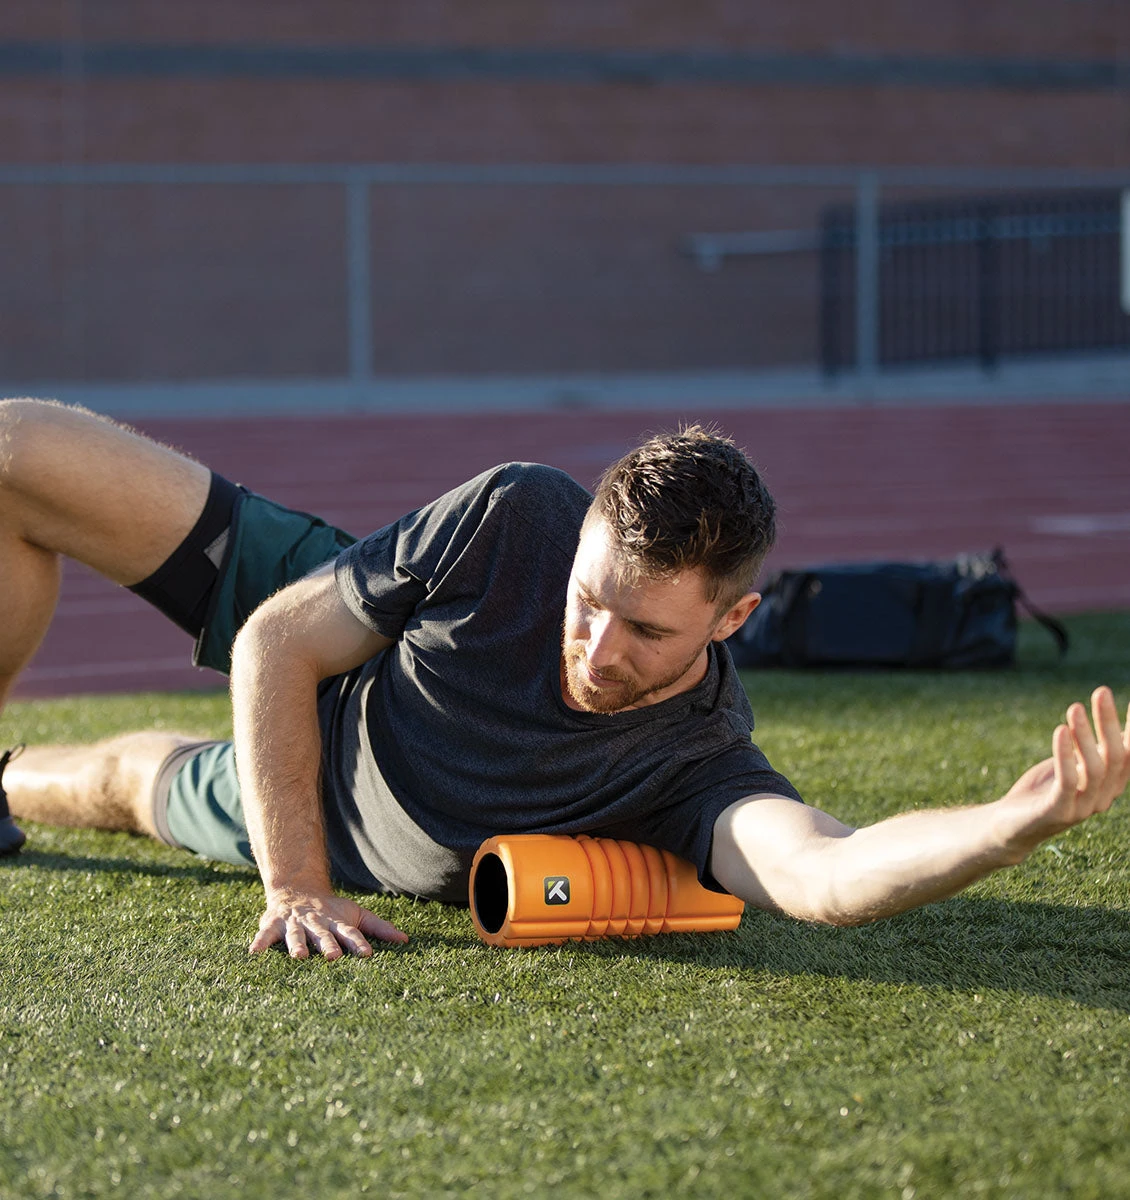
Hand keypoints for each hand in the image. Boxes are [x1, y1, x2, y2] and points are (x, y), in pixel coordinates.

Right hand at [250, 889, 408, 959]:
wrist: (298, 891)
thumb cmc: (332, 911)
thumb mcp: (356, 916)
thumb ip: (379, 928)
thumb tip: (406, 940)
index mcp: (337, 923)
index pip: (350, 934)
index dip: (358, 943)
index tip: (367, 955)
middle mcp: (316, 924)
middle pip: (323, 936)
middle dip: (328, 945)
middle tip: (333, 957)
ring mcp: (295, 924)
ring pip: (296, 936)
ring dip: (297, 945)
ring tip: (299, 957)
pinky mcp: (274, 925)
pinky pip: (265, 935)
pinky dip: (260, 943)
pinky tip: (253, 954)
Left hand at [998, 686, 1129, 860]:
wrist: (1012, 826)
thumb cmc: (1045, 789)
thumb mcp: (1073, 765)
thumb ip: (1092, 748)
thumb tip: (1113, 723)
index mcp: (1110, 785)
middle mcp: (1103, 797)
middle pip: (1115, 757)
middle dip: (1109, 723)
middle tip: (1102, 692)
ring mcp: (1083, 807)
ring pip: (1094, 768)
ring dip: (1085, 735)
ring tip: (1074, 707)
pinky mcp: (1058, 812)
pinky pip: (1067, 782)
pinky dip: (1065, 755)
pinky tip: (1061, 730)